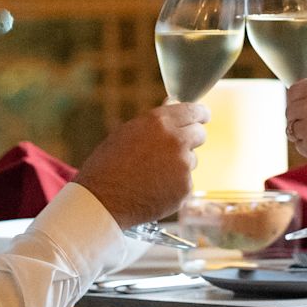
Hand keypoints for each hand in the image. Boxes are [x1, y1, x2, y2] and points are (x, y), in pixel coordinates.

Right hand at [74, 103, 207, 228]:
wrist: (102, 200)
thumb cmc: (108, 165)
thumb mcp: (128, 133)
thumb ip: (155, 122)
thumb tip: (173, 106)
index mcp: (159, 122)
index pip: (194, 111)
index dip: (200, 114)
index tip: (203, 117)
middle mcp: (175, 140)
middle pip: (200, 134)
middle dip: (192, 139)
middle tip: (176, 148)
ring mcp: (183, 165)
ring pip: (191, 160)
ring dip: (179, 165)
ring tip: (151, 175)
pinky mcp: (185, 188)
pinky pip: (185, 182)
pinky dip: (174, 186)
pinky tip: (153, 190)